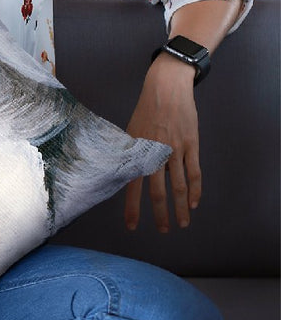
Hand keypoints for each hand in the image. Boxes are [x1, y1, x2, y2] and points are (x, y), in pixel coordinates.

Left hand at [124, 54, 200, 231]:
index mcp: (137, 150)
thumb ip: (130, 154)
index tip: (132, 226)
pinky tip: (194, 203)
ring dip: (181, 208)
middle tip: (163, 231)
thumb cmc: (145, 110)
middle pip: (158, 191)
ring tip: (182, 224)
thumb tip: (123, 174)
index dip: (132, 208)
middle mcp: (155, 153)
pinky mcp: (191, 144)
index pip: (133, 185)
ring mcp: (175, 150)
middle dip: (160, 214)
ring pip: (179, 186)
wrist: (165, 89)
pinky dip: (195, 190)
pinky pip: (194, 172)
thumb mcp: (130, 131)